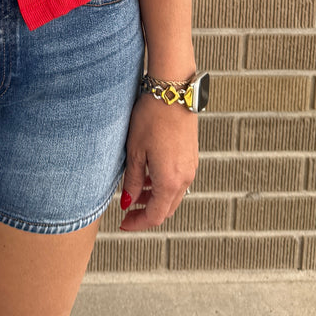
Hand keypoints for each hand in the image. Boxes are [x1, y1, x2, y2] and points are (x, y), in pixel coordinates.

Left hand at [119, 91, 197, 231]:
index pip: (156, 216)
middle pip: (167, 209)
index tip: (123, 223)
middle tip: (127, 210)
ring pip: (173, 195)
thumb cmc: (152, 117)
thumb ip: (133, 181)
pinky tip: (149, 174)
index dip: (138, 223)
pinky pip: (178, 181)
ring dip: (155, 199)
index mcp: (170, 181)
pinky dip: (163, 185)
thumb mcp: (135, 151)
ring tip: (135, 191)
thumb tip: (127, 202)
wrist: (173, 92)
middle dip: (146, 213)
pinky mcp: (191, 156)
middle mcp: (185, 178)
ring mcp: (190, 167)